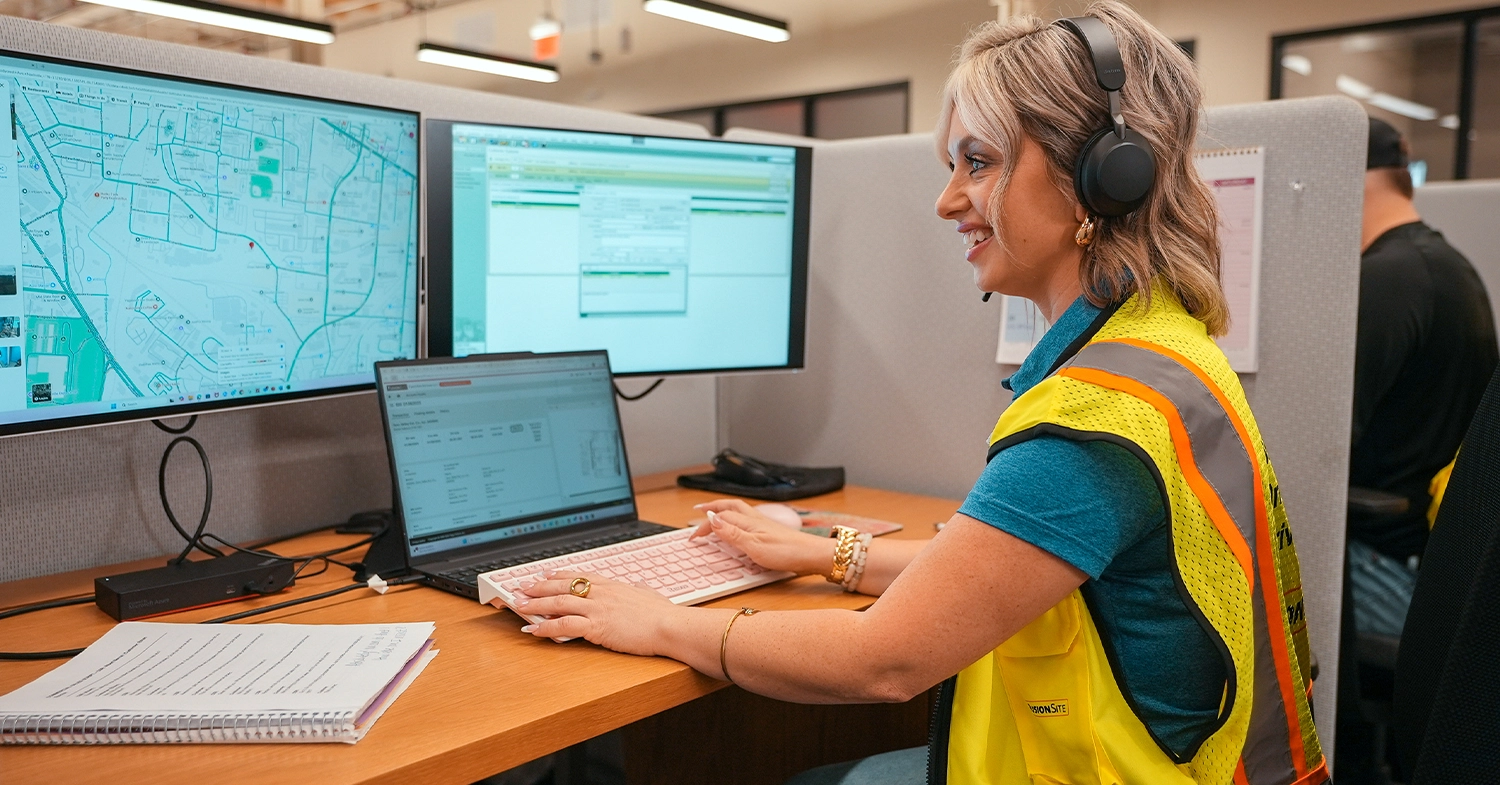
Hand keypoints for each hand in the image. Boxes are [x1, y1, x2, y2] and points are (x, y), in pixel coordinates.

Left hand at [512, 571, 678, 652]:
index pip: (579, 575)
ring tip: (518, 604)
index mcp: (613, 585)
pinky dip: (545, 626)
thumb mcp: (651, 595)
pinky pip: (564, 625)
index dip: (559, 574)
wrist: (670, 626)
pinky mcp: (596, 626)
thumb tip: (640, 585)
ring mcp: (597, 608)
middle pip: (563, 585)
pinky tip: (532, 629)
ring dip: (535, 603)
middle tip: (521, 587)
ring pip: (558, 602)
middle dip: (538, 586)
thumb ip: (641, 589)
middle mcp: (601, 593)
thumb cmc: (664, 614)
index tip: (544, 573)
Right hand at [691, 499, 834, 576]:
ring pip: (739, 511)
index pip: (720, 517)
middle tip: (699, 509)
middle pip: (730, 507)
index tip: (693, 536)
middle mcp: (755, 519)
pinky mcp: (770, 531)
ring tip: (715, 513)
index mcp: (748, 522)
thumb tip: (711, 519)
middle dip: (713, 507)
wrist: (812, 555)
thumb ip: (732, 534)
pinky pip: (748, 518)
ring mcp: (764, 524)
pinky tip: (739, 525)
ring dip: (724, 510)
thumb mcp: (754, 547)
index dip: (704, 525)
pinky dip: (737, 518)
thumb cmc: (787, 552)